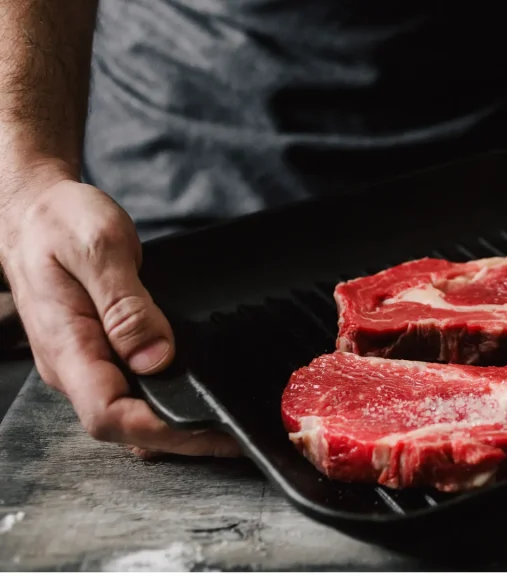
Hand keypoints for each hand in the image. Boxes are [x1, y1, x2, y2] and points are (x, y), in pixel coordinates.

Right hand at [0, 165, 239, 457]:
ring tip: (227, 427)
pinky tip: (199, 401)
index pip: (108, 414)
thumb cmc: (59, 223)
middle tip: (235, 437)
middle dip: (181, 439)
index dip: (161, 431)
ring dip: (178, 427)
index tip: (209, 429)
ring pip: (131, 414)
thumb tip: (155, 357)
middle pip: (124, 427)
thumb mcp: (98, 248)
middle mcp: (74, 366)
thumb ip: (125, 304)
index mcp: (67, 347)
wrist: (34, 212)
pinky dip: (169, 403)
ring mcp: (87, 364)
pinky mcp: (101, 355)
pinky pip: (134, 392)